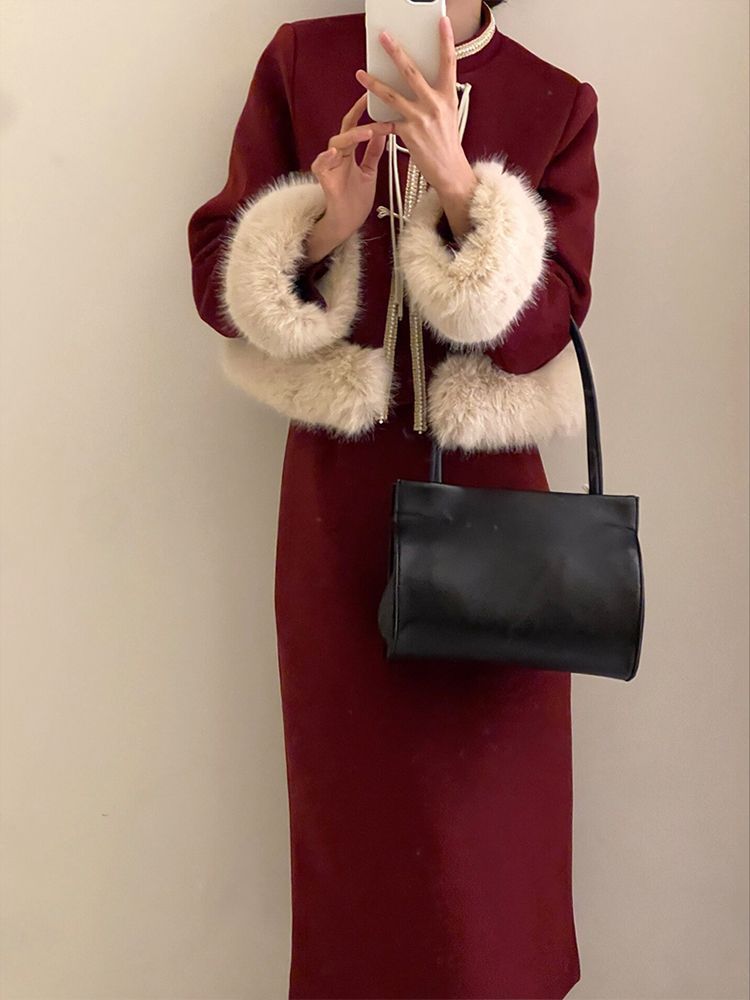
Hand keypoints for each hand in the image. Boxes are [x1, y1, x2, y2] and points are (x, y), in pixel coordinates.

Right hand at [307, 94, 391, 256]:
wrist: (347, 224)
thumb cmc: (355, 200)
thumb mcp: (369, 171)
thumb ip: (373, 152)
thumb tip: (383, 132)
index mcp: (349, 153)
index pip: (354, 126)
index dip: (362, 111)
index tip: (374, 97)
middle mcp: (338, 157)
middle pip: (345, 131)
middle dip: (356, 116)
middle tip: (369, 102)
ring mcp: (330, 167)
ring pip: (336, 144)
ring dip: (351, 137)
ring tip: (366, 131)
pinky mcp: (324, 180)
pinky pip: (320, 165)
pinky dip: (326, 158)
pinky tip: (334, 153)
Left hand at [354, 16, 476, 199]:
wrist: (449, 170)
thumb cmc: (447, 142)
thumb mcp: (449, 113)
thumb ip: (436, 95)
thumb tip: (423, 79)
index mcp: (447, 96)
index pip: (448, 63)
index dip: (446, 41)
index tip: (442, 22)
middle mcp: (434, 104)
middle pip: (412, 72)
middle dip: (396, 53)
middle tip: (384, 37)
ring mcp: (420, 118)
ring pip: (391, 95)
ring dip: (373, 83)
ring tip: (360, 74)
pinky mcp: (407, 134)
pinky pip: (385, 124)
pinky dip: (373, 124)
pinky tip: (362, 121)